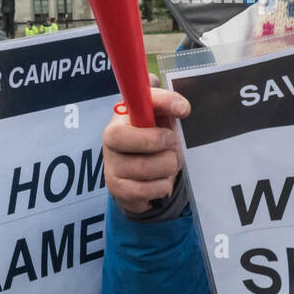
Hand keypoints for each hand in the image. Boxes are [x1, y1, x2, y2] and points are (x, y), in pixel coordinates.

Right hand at [102, 75, 190, 215]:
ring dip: (167, 167)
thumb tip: (181, 107)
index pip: (137, 103)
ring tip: (165, 163)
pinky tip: (158, 180)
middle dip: (168, 145)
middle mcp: (110, 139)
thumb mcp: (161, 118)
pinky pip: (146, 190)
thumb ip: (167, 104)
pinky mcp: (116, 188)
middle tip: (171, 145)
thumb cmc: (152, 140)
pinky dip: (160, 186)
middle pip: (145, 141)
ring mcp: (111, 164)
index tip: (183, 110)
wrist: (142, 175)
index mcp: (122, 116)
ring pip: (148, 168)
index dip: (163, 103)